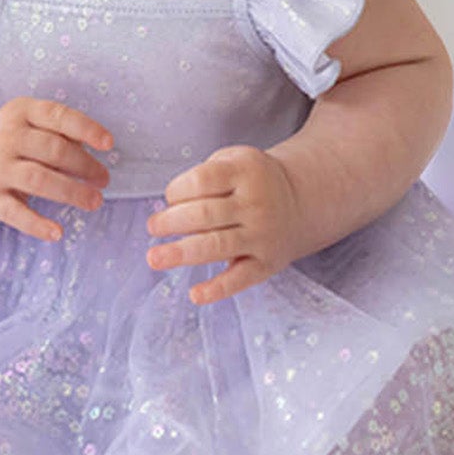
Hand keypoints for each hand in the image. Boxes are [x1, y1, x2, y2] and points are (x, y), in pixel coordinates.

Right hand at [0, 97, 111, 242]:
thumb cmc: (15, 144)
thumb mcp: (32, 125)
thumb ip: (63, 132)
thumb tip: (98, 147)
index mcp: (21, 111)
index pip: (58, 116)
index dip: (86, 129)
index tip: (109, 144)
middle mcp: (6, 137)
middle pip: (53, 150)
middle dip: (84, 166)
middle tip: (103, 180)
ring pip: (39, 180)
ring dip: (72, 192)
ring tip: (94, 202)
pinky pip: (15, 213)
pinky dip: (37, 224)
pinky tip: (57, 233)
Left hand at [146, 144, 303, 305]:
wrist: (300, 200)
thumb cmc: (253, 180)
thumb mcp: (235, 159)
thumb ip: (205, 176)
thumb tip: (172, 210)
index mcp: (245, 172)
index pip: (202, 181)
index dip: (177, 190)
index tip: (171, 197)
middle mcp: (255, 204)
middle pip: (204, 214)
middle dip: (171, 222)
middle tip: (153, 227)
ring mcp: (262, 235)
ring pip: (216, 246)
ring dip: (181, 254)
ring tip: (154, 258)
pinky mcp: (266, 264)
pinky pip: (240, 279)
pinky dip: (217, 289)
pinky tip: (195, 294)